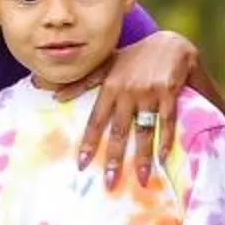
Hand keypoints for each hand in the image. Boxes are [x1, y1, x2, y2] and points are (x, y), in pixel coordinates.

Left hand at [78, 30, 195, 187]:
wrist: (170, 42)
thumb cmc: (135, 57)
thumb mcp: (106, 65)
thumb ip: (82, 82)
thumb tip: (54, 96)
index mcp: (110, 86)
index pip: (96, 120)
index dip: (90, 142)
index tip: (83, 164)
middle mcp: (127, 91)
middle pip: (119, 130)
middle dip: (115, 158)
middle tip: (111, 183)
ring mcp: (148, 92)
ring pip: (144, 130)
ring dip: (143, 156)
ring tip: (141, 179)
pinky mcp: (168, 91)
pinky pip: (167, 120)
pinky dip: (166, 139)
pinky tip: (163, 158)